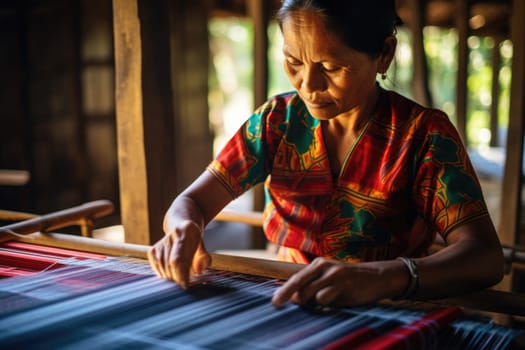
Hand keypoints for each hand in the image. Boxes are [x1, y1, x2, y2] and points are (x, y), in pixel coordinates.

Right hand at [147, 220, 210, 288]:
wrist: (182, 228)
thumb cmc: (194, 241)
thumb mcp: (203, 247)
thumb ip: (204, 258)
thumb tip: (200, 269)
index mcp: (186, 232)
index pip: (178, 258)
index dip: (180, 274)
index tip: (185, 285)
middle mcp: (171, 235)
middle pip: (169, 264)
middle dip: (176, 278)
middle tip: (183, 284)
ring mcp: (161, 242)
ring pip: (161, 266)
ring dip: (170, 277)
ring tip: (178, 279)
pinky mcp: (153, 249)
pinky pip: (156, 266)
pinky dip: (163, 273)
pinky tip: (170, 274)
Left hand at [271, 257, 399, 307]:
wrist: (378, 276)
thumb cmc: (350, 281)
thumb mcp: (330, 278)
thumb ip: (314, 285)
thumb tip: (294, 299)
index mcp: (319, 264)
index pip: (296, 278)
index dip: (283, 291)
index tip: (274, 303)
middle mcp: (324, 267)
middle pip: (299, 285)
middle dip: (290, 298)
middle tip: (282, 305)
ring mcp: (333, 275)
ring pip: (310, 294)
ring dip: (313, 303)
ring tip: (330, 299)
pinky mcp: (343, 285)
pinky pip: (325, 299)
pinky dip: (327, 304)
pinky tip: (339, 301)